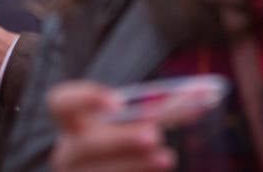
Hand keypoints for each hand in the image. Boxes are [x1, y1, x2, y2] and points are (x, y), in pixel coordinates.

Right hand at [49, 81, 174, 171]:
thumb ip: (159, 112)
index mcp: (72, 123)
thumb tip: (202, 98)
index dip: (84, 99)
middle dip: (120, 140)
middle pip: (85, 144)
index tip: (118, 102)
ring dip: (135, 164)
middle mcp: (69, 153)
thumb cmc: (122, 148)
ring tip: (167, 157)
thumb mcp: (132, 127)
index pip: (60, 102)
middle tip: (153, 135)